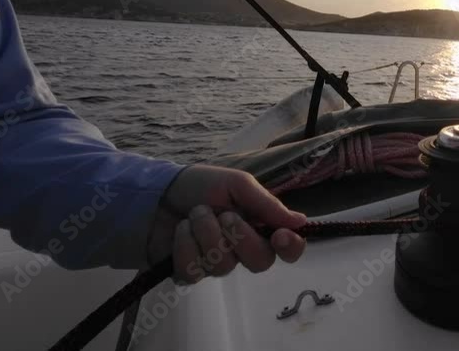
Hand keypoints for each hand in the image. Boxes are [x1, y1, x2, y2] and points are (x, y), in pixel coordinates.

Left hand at [146, 165, 306, 282]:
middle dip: (240, 236)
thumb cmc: (202, 185)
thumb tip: (301, 222)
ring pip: (224, 266)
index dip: (290, 247)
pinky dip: (185, 245)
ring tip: (195, 214)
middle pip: (260, 262)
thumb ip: (267, 205)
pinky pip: (195, 272)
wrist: (157, 192)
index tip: (279, 235)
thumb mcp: (237, 184)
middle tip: (224, 214)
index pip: (288, 249)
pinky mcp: (190, 273)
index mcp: (260, 227)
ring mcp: (216, 264)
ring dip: (206, 233)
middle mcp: (243, 250)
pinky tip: (180, 231)